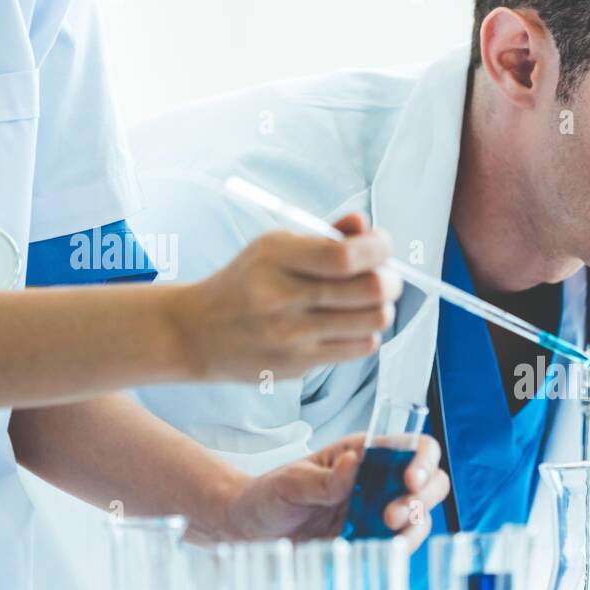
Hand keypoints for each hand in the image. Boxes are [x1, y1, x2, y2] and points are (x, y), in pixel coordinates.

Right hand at [170, 214, 402, 380]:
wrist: (198, 332)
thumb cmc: (245, 284)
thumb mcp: (273, 248)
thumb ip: (325, 236)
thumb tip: (365, 225)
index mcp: (274, 256)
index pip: (345, 256)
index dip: (378, 249)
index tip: (382, 245)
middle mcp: (281, 297)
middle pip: (369, 290)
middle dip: (391, 280)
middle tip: (387, 277)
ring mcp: (290, 335)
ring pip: (373, 321)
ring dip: (382, 309)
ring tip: (371, 302)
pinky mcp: (298, 364)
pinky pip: (360, 347)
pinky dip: (367, 333)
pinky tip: (352, 324)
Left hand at [218, 433, 448, 550]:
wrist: (249, 531)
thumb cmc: (268, 495)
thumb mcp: (292, 482)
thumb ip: (326, 479)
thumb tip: (355, 464)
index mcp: (365, 454)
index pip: (412, 448)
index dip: (423, 461)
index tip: (410, 480)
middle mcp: (378, 481)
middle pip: (430, 483)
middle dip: (422, 499)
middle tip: (392, 515)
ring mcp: (378, 512)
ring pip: (421, 516)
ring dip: (414, 527)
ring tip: (388, 534)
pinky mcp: (371, 540)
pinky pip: (399, 544)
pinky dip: (399, 549)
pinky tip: (381, 550)